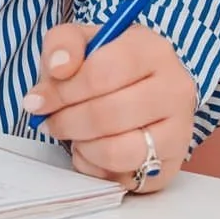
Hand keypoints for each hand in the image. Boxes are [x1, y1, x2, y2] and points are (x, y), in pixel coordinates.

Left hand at [21, 22, 197, 194]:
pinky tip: (91, 150)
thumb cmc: (109, 65)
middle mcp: (175, 89)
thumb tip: (58, 68)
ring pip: (118, 150)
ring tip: (74, 135)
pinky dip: (97, 168)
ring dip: (82, 146)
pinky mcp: (171, 165)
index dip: (63, 90)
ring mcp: (179, 130)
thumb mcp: (83, 41)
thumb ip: (63, 45)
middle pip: (108, 115)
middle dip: (67, 122)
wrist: (144, 88)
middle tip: (51, 121)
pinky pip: (124, 177)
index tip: (40, 99)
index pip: (102, 73)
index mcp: (153, 50)